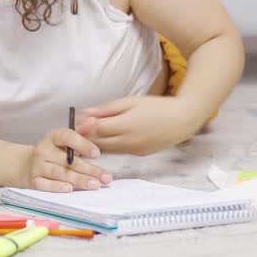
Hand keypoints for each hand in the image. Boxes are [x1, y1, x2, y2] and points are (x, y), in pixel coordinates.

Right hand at [20, 128, 112, 192]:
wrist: (28, 165)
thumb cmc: (54, 152)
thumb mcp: (66, 140)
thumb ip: (81, 132)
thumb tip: (94, 121)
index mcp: (53, 137)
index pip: (67, 136)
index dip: (82, 144)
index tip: (97, 154)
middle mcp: (43, 150)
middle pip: (67, 160)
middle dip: (89, 169)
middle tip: (105, 177)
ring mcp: (37, 166)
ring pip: (59, 173)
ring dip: (78, 179)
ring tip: (94, 184)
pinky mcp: (34, 181)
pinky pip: (45, 185)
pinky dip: (57, 187)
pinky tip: (70, 189)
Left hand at [78, 96, 200, 155]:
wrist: (181, 120)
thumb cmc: (156, 106)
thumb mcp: (131, 101)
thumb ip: (107, 109)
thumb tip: (86, 113)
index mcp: (126, 125)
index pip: (96, 130)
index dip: (83, 127)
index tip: (76, 121)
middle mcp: (128, 141)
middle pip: (98, 143)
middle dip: (87, 137)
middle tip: (78, 129)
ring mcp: (133, 150)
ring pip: (107, 150)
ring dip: (96, 143)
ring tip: (91, 133)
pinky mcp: (138, 154)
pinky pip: (118, 151)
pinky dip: (110, 145)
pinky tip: (108, 137)